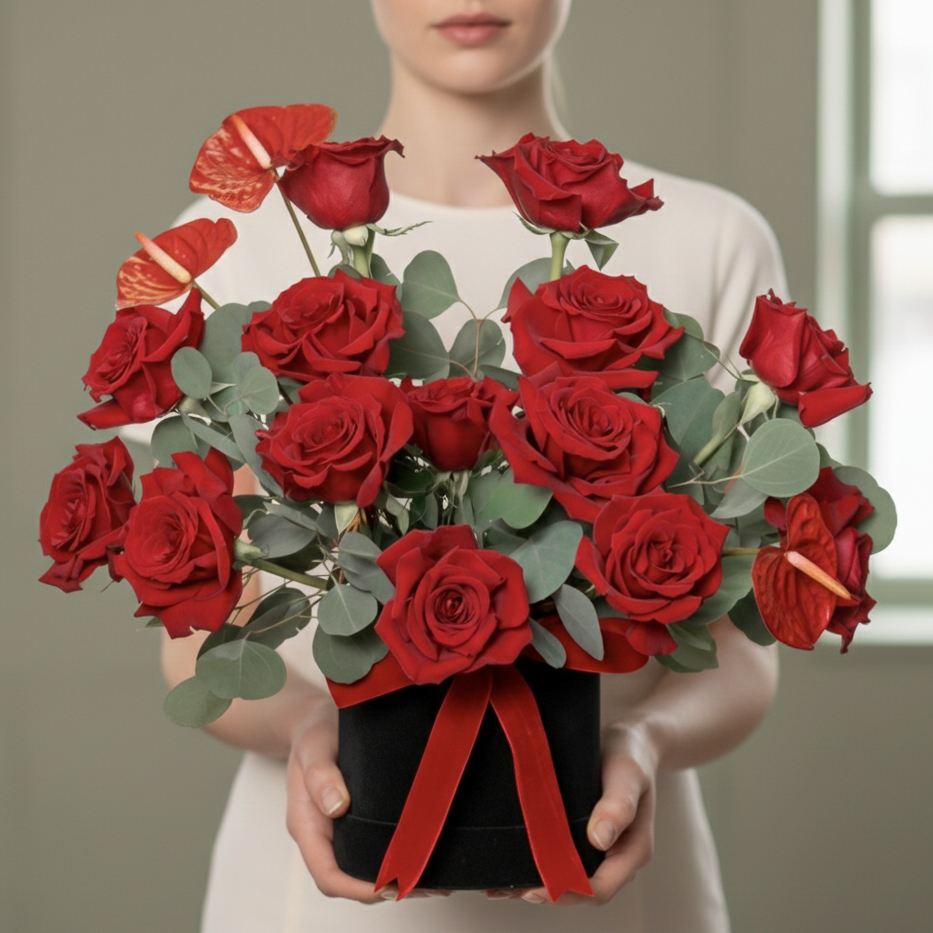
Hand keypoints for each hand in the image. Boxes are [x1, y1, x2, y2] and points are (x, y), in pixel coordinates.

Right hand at [284, 697, 451, 902]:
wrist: (316, 719)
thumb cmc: (313, 732)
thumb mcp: (314, 746)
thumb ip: (321, 775)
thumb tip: (337, 807)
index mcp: (307, 824)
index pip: (328, 874)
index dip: (359, 888)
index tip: (391, 885)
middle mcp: (324, 834)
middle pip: (350, 880)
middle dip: (387, 889)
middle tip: (428, 885)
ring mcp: (339, 830)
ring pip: (363, 869)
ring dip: (396, 878)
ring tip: (435, 878)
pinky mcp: (356, 820)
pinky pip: (372, 848)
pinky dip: (397, 857)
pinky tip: (425, 852)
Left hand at [516, 720, 657, 905]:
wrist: (630, 739)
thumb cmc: (631, 755)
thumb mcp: (628, 774)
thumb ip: (618, 805)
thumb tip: (599, 838)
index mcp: (633, 850)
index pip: (600, 888)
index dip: (567, 893)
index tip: (535, 889)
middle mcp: (615, 855)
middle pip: (581, 889)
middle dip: (546, 891)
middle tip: (510, 887)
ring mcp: (599, 847)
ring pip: (569, 875)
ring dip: (539, 880)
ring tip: (503, 883)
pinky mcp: (583, 835)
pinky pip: (562, 855)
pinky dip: (539, 861)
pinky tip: (515, 859)